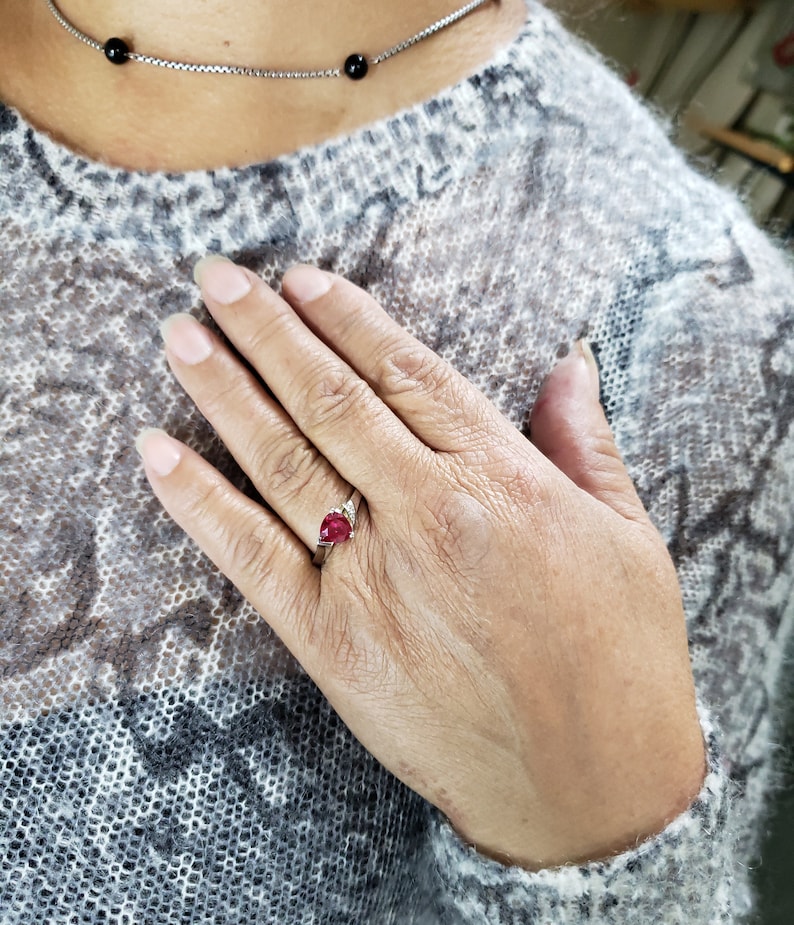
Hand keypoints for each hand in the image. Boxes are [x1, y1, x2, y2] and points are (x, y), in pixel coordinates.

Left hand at [136, 258, 705, 870]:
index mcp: (502, 478)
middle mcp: (430, 512)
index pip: (407, 374)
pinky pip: (253, 557)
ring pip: (283, 461)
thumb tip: (568, 366)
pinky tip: (157, 451)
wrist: (590, 784)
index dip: (347, 320)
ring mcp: (374, 576)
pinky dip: (200, 502)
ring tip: (180, 337)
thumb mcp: (628, 537)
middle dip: (266, 331)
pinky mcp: (333, 642)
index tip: (301, 279)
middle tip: (216, 279)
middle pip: (331, 400)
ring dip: (224, 392)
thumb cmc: (620, 658)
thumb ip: (583, 444)